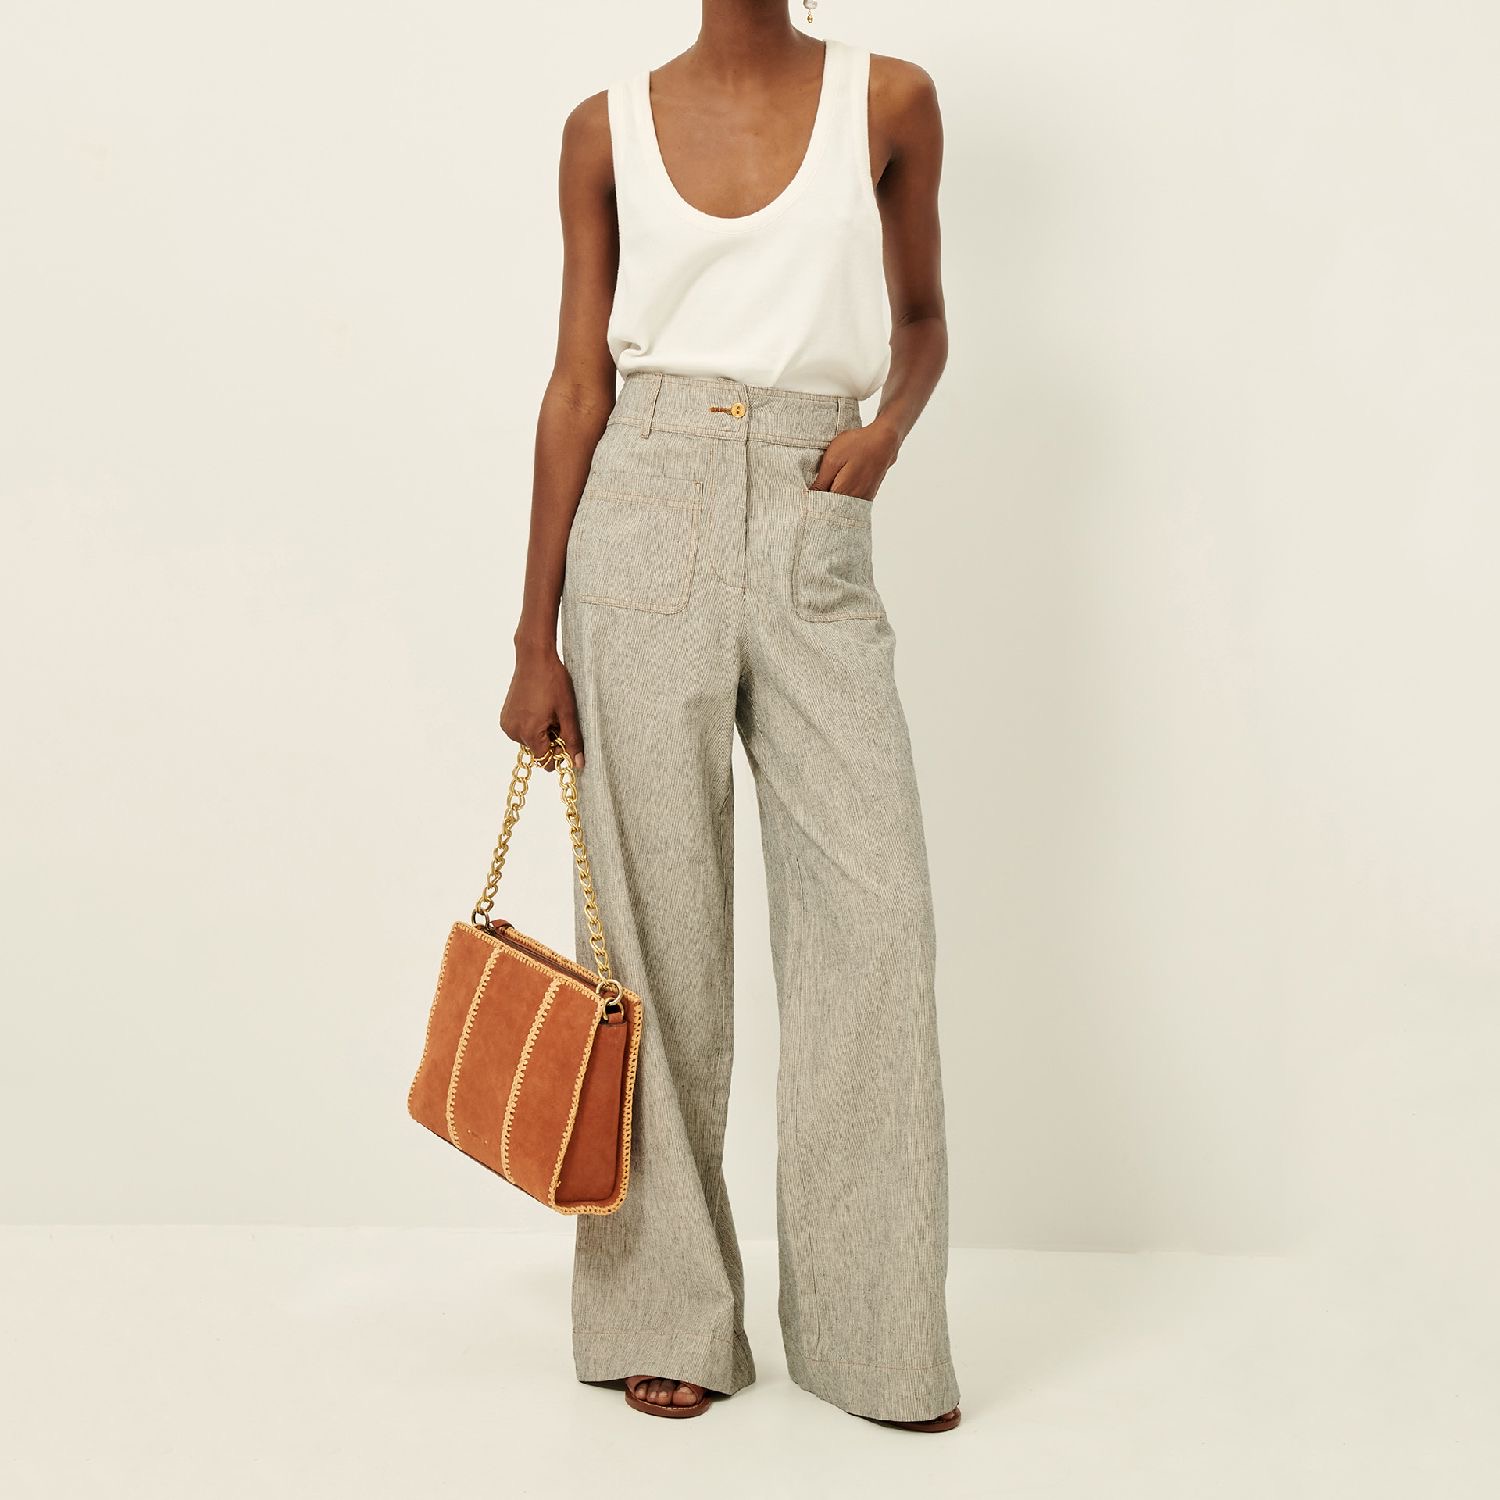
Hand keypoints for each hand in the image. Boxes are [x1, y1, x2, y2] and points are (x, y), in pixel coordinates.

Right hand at [499, 645, 584, 770]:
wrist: (534, 658)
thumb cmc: (553, 681)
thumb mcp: (567, 712)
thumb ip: (572, 740)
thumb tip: (578, 764)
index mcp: (529, 733)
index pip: (544, 761)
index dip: (558, 752)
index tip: (565, 737)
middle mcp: (513, 732)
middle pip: (537, 751)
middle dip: (550, 741)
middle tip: (558, 719)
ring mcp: (507, 723)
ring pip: (530, 741)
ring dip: (541, 733)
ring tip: (548, 712)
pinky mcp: (505, 716)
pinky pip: (521, 730)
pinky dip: (532, 725)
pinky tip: (539, 709)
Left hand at [808, 419, 900, 501]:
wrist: (884, 440)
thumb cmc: (857, 445)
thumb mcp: (833, 459)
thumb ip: (821, 481)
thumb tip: (810, 496)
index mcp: (842, 492)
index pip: (821, 508)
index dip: (812, 504)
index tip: (804, 499)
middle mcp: (854, 500)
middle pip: (832, 510)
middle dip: (822, 504)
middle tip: (814, 493)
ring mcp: (863, 498)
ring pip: (843, 506)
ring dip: (833, 501)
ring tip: (827, 489)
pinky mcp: (868, 494)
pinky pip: (852, 502)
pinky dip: (844, 498)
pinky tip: (840, 487)